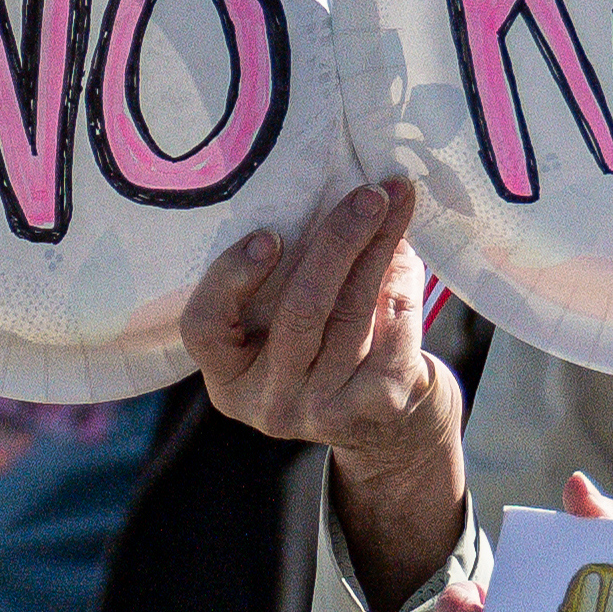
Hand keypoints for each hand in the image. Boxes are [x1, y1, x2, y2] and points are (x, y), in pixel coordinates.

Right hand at [187, 176, 465, 604]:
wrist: (387, 424)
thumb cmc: (325, 347)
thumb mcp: (285, 322)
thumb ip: (288, 271)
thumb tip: (324, 187)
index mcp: (228, 378)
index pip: (205, 329)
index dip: (231, 280)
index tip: (267, 237)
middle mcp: (269, 401)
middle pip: (298, 312)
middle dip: (334, 243)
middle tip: (364, 194)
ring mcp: (324, 409)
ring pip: (351, 312)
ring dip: (377, 247)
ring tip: (394, 199)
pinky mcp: (378, 405)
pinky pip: (391, 330)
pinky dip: (402, 282)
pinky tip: (406, 246)